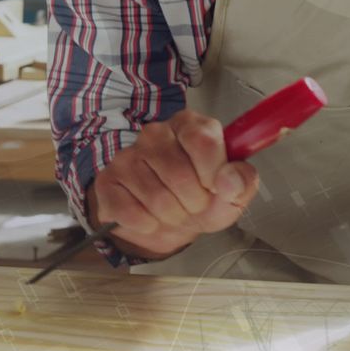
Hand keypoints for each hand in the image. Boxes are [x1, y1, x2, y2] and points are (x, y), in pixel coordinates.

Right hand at [88, 110, 259, 258]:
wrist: (168, 222)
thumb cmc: (200, 199)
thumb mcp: (232, 194)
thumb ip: (242, 181)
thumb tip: (231, 177)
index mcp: (190, 126)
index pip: (203, 141)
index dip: (212, 174)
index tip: (214, 187)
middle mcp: (156, 134)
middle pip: (180, 174)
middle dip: (193, 202)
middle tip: (192, 204)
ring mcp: (128, 155)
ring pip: (157, 198)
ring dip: (171, 216)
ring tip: (172, 210)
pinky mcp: (108, 181)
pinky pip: (130, 212)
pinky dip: (147, 224)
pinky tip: (150, 217)